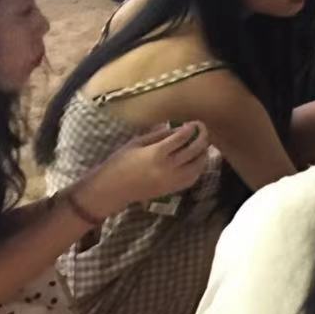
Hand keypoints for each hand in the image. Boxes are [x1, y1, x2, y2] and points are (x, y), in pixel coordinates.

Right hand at [84, 122, 210, 212]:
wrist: (111, 189)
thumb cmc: (120, 162)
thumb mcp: (137, 143)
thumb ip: (159, 135)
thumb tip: (178, 128)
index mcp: (157, 153)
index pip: (182, 138)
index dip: (192, 128)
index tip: (195, 123)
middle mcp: (168, 167)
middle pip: (194, 150)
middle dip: (202, 138)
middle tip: (203, 130)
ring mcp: (172, 181)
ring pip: (198, 166)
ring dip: (203, 153)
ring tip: (202, 144)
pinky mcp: (172, 190)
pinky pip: (192, 178)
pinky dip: (198, 168)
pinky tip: (196, 160)